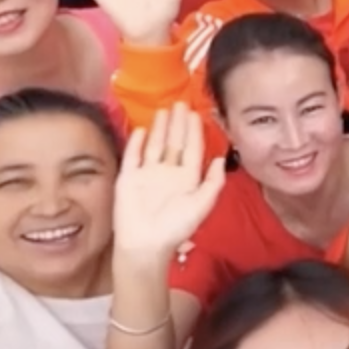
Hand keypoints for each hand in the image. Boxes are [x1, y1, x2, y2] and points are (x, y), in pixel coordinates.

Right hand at [112, 105, 226, 259]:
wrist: (146, 245)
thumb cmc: (176, 227)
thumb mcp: (202, 205)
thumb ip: (213, 182)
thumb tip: (220, 159)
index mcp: (187, 178)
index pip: (192, 148)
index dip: (194, 131)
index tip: (196, 113)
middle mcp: (168, 172)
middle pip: (174, 142)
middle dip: (178, 124)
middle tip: (181, 102)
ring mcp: (148, 174)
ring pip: (155, 145)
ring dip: (160, 128)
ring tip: (164, 110)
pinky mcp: (129, 178)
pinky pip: (133, 156)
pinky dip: (137, 142)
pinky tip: (141, 128)